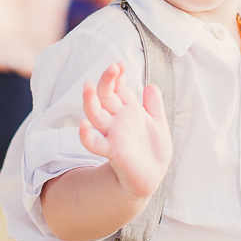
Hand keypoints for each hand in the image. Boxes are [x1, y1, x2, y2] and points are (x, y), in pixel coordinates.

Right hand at [79, 62, 171, 200]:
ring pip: (95, 115)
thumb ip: (154, 105)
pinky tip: (83, 126)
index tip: (120, 64)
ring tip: (88, 85)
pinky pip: (94, 143)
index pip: (117, 88)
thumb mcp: (158, 123)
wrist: (152, 176)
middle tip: (112, 67)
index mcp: (128, 110)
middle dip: (107, 80)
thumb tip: (150, 85)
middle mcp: (117, 120)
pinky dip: (86, 136)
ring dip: (90, 100)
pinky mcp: (111, 151)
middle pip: (105, 96)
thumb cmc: (153, 150)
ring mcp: (112, 134)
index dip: (117, 76)